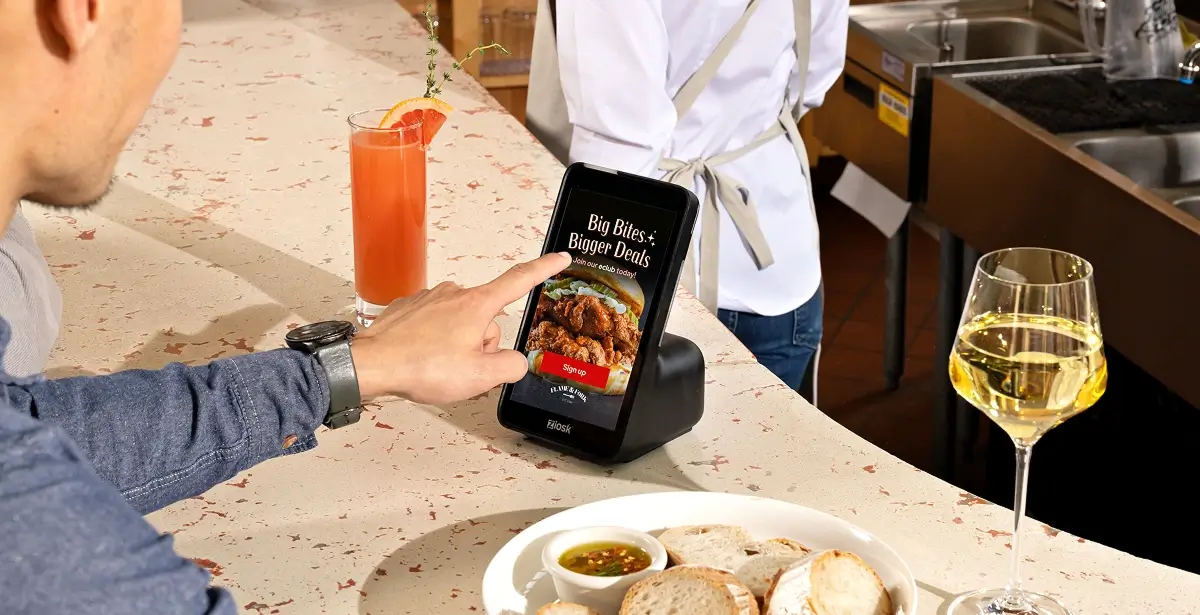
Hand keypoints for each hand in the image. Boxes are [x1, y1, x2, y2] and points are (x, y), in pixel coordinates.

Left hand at [350, 252, 570, 404]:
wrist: (371, 364)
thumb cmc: (421, 367)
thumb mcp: (479, 377)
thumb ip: (510, 366)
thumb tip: (515, 361)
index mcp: (477, 305)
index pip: (520, 280)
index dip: (544, 268)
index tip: (560, 258)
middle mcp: (454, 294)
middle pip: (487, 319)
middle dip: (482, 344)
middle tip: (462, 368)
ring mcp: (430, 298)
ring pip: (461, 323)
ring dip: (458, 345)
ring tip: (437, 366)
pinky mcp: (410, 308)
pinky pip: (436, 324)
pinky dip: (434, 341)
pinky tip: (421, 358)